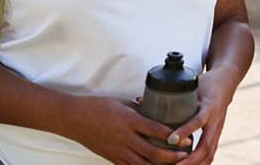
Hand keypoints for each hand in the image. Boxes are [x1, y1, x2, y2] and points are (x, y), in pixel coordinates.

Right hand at [65, 96, 189, 163]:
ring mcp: (118, 150)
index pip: (155, 130)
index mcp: (129, 121)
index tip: (185, 138)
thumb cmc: (98, 106)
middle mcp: (125, 138)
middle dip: (171, 156)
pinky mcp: (112, 158)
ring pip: (142, 164)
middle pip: (152, 151)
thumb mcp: (123, 102)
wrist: (74, 119)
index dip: (172, 136)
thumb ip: (140, 108)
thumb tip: (157, 107)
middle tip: (185, 155)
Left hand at [170, 68, 236, 164]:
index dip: (185, 131)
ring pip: (209, 153)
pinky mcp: (217, 135)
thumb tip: (140, 101)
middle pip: (206, 145)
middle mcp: (215, 121)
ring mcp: (218, 130)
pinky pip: (210, 154)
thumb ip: (169, 94)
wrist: (226, 83)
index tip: (170, 139)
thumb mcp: (191, 85)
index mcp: (209, 106)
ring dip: (195, 164)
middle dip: (190, 159)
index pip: (198, 121)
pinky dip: (201, 163)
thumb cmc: (205, 84)